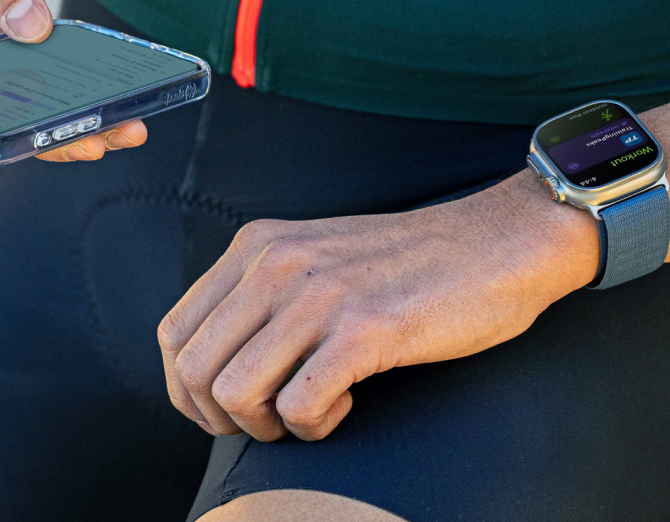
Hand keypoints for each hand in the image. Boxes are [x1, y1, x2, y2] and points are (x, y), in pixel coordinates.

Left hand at [157, 173, 599, 440]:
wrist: (497, 244)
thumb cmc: (409, 265)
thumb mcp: (313, 258)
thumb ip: (262, 293)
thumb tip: (216, 365)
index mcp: (256, 246)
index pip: (173, 333)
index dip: (186, 392)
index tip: (226, 412)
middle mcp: (275, 265)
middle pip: (195, 370)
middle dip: (224, 418)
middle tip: (272, 421)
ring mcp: (318, 296)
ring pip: (236, 393)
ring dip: (270, 425)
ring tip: (313, 412)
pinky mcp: (364, 330)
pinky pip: (299, 407)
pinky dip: (315, 425)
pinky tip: (348, 405)